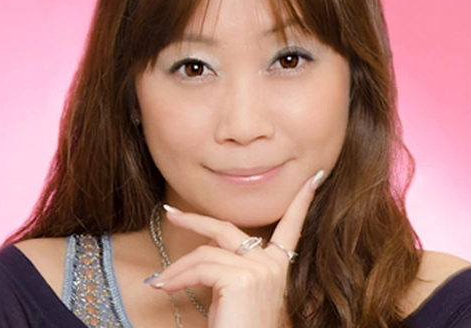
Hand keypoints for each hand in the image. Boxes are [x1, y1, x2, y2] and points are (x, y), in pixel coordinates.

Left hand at [146, 169, 324, 327]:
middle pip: (226, 230)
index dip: (302, 201)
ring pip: (205, 254)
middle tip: (172, 213)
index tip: (312, 178)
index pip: (292, 226)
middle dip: (196, 220)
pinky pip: (199, 268)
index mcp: (279, 266)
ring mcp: (260, 269)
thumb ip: (232, 265)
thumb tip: (206, 247)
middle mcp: (274, 263)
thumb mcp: (238, 293)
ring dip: (176, 269)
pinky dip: (176, 277)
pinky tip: (164, 287)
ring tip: (159, 282)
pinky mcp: (242, 278)